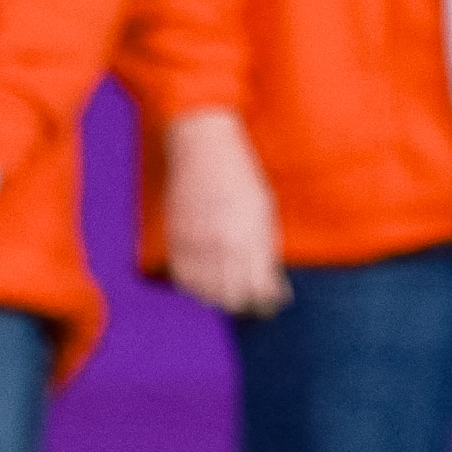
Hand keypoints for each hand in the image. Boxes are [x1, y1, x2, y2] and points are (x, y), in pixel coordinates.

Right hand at [164, 109, 289, 317]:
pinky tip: (209, 279)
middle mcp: (220, 245)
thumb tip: (272, 285)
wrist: (202, 149)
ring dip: (223, 296)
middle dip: (248, 303)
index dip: (269, 302)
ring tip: (234, 287)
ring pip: (207, 294)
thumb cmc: (241, 177)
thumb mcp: (264, 213)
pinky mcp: (175, 240)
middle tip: (256, 297)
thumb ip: (266, 251)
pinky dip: (198, 286)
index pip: (260, 291)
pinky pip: (184, 280)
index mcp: (249, 237)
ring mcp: (195, 244)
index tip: (275, 300)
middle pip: (233, 299)